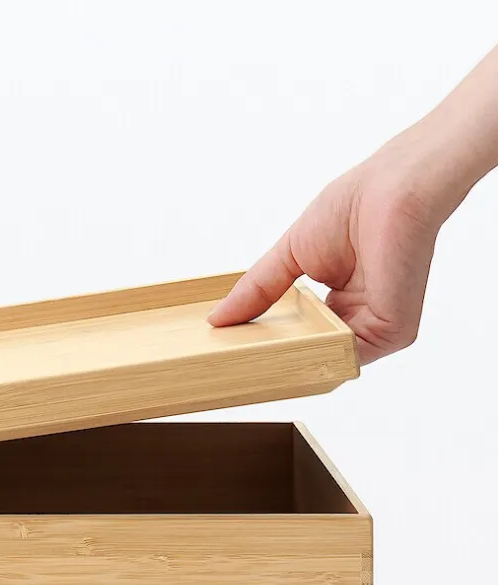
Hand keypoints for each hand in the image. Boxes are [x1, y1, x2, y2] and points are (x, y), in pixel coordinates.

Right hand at [208, 135, 445, 363]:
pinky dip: (315, 362)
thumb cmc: (352, 207)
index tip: (236, 353)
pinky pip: (347, 361)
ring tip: (249, 367)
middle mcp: (360, 318)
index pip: (303, 338)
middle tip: (233, 370)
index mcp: (341, 302)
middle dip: (276, 363)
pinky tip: (281, 358)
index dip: (271, 346)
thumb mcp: (286, 258)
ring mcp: (377, 328)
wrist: (388, 191)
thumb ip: (255, 292)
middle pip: (312, 355)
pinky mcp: (392, 332)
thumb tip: (216, 319)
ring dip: (291, 365)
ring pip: (327, 362)